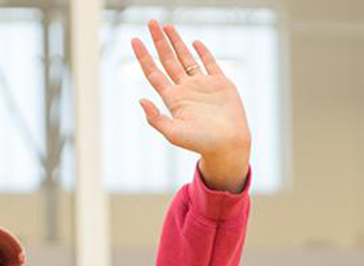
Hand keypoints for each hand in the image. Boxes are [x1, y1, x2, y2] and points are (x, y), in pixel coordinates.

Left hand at [131, 21, 251, 192]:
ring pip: (186, 58)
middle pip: (168, 60)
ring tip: (167, 26)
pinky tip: (195, 43)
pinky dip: (202, 52)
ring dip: (176, 42)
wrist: (229, 145)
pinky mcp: (220, 84)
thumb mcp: (173, 133)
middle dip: (158, 41)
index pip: (154, 72)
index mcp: (173, 99)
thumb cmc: (201, 143)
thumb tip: (141, 101)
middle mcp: (185, 89)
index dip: (143, 56)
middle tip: (150, 23)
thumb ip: (156, 118)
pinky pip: (209, 63)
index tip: (135, 40)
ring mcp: (203, 85)